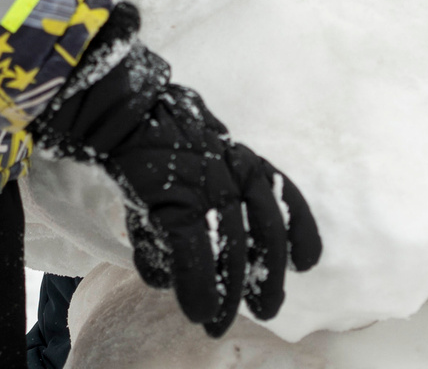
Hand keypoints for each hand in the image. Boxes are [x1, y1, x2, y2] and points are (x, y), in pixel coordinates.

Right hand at [34, 5, 320, 336]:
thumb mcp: (196, 152)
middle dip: (265, 275)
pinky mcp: (174, 200)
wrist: (121, 106)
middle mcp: (232, 170)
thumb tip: (197, 238)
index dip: (298, 228)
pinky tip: (195, 307)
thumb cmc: (156, 131)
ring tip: (216, 321)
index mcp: (240, 155)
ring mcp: (205, 185)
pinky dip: (195, 284)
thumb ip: (204, 194)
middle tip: (267, 309)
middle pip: (262, 231)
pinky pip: (193, 251)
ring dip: (226, 291)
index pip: (281, 192)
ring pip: (229, 248)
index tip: (306, 262)